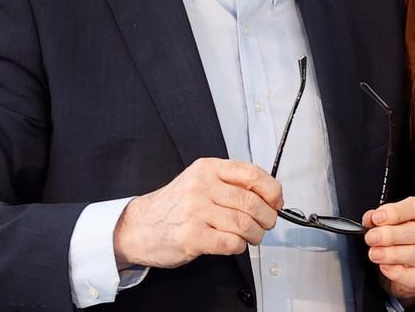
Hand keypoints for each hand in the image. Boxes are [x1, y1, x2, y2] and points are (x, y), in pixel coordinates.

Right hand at [113, 158, 283, 269]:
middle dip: (267, 217)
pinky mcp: (192, 236)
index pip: (252, 174)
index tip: (276, 201)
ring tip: (251, 236)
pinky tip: (234, 244)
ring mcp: (196, 211)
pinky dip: (239, 246)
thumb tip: (268, 195)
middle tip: (266, 224)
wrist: (139, 227)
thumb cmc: (174, 206)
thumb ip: (230, 183)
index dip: (272, 190)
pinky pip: (231, 242)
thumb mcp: (200, 181)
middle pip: (252, 202)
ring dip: (255, 234)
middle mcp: (202, 186)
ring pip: (245, 223)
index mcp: (208, 168)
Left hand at [363, 197, 414, 304]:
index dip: (396, 212)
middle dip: (392, 235)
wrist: (402, 267)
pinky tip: (385, 267)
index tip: (377, 218)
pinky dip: (398, 272)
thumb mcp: (388, 222)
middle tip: (372, 238)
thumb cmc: (398, 238)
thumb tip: (370, 218)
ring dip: (394, 254)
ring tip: (375, 253)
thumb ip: (378, 218)